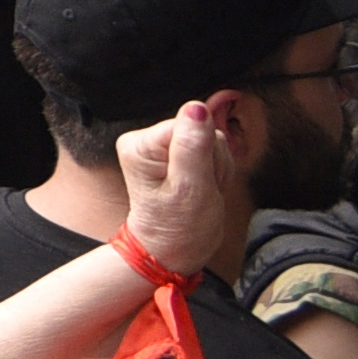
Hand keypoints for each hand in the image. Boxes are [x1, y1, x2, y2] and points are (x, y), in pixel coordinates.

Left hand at [111, 100, 235, 278]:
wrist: (175, 250)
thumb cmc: (179, 227)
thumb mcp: (190, 190)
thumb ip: (194, 148)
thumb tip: (196, 108)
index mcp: (140, 144)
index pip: (191, 125)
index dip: (207, 153)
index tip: (199, 181)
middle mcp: (146, 139)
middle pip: (202, 130)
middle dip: (212, 162)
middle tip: (202, 190)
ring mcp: (162, 145)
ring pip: (213, 140)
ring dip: (216, 169)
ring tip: (202, 192)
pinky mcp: (179, 152)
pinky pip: (215, 150)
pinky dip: (217, 172)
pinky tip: (205, 187)